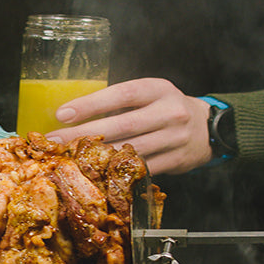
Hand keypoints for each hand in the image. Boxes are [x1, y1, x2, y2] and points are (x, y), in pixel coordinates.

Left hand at [43, 78, 213, 174]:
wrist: (209, 128)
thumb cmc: (167, 108)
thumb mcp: (151, 93)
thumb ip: (121, 101)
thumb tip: (75, 113)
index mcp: (158, 89)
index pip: (122, 94)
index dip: (91, 104)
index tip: (63, 114)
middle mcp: (169, 112)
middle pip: (122, 126)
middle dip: (85, 135)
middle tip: (55, 142)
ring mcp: (174, 138)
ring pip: (131, 150)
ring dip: (97, 157)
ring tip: (69, 160)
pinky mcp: (176, 161)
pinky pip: (142, 169)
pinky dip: (118, 172)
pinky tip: (96, 174)